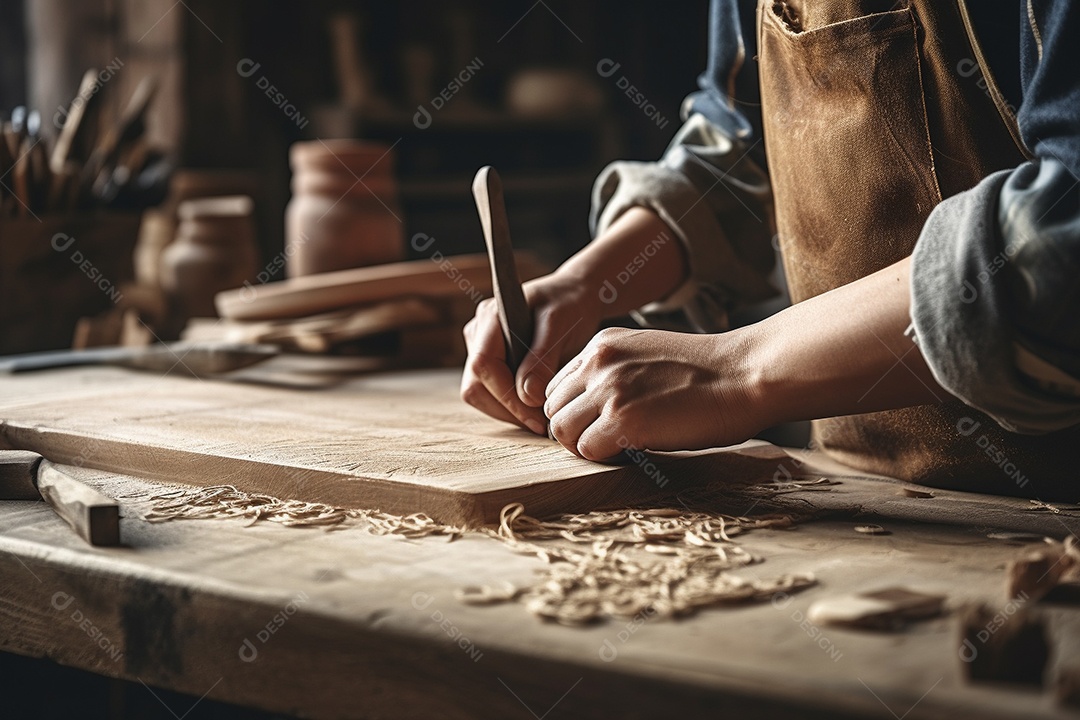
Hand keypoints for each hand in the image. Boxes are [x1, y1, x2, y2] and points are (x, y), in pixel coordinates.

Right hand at [461, 271, 602, 433]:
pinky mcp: (490, 360)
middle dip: (507, 410)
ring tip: (542, 418)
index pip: (484, 365)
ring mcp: (480, 347)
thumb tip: (526, 396)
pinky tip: (536, 409)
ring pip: (480, 393)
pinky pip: (490, 392)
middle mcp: (478, 332)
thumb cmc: (569, 304)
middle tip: (541, 425)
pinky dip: (511, 406)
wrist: (574, 295)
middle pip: (475, 385)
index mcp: (490, 317)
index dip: (507, 397)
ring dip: (509, 411)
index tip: (537, 416)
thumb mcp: (561, 326)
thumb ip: (543, 358)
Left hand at [543, 327, 763, 459]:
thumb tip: (593, 412)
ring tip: (620, 447)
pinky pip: (587, 450)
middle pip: (553, 409)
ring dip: (587, 446)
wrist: (747, 373)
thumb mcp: (649, 357)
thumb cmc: (709, 374)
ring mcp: (608, 389)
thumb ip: (616, 374)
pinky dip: (606, 458)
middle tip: (608, 441)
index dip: (576, 411)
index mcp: (602, 345)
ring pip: (562, 431)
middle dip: (576, 430)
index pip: (558, 386)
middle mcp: (598, 362)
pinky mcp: (622, 419)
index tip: (602, 423)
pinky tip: (635, 451)